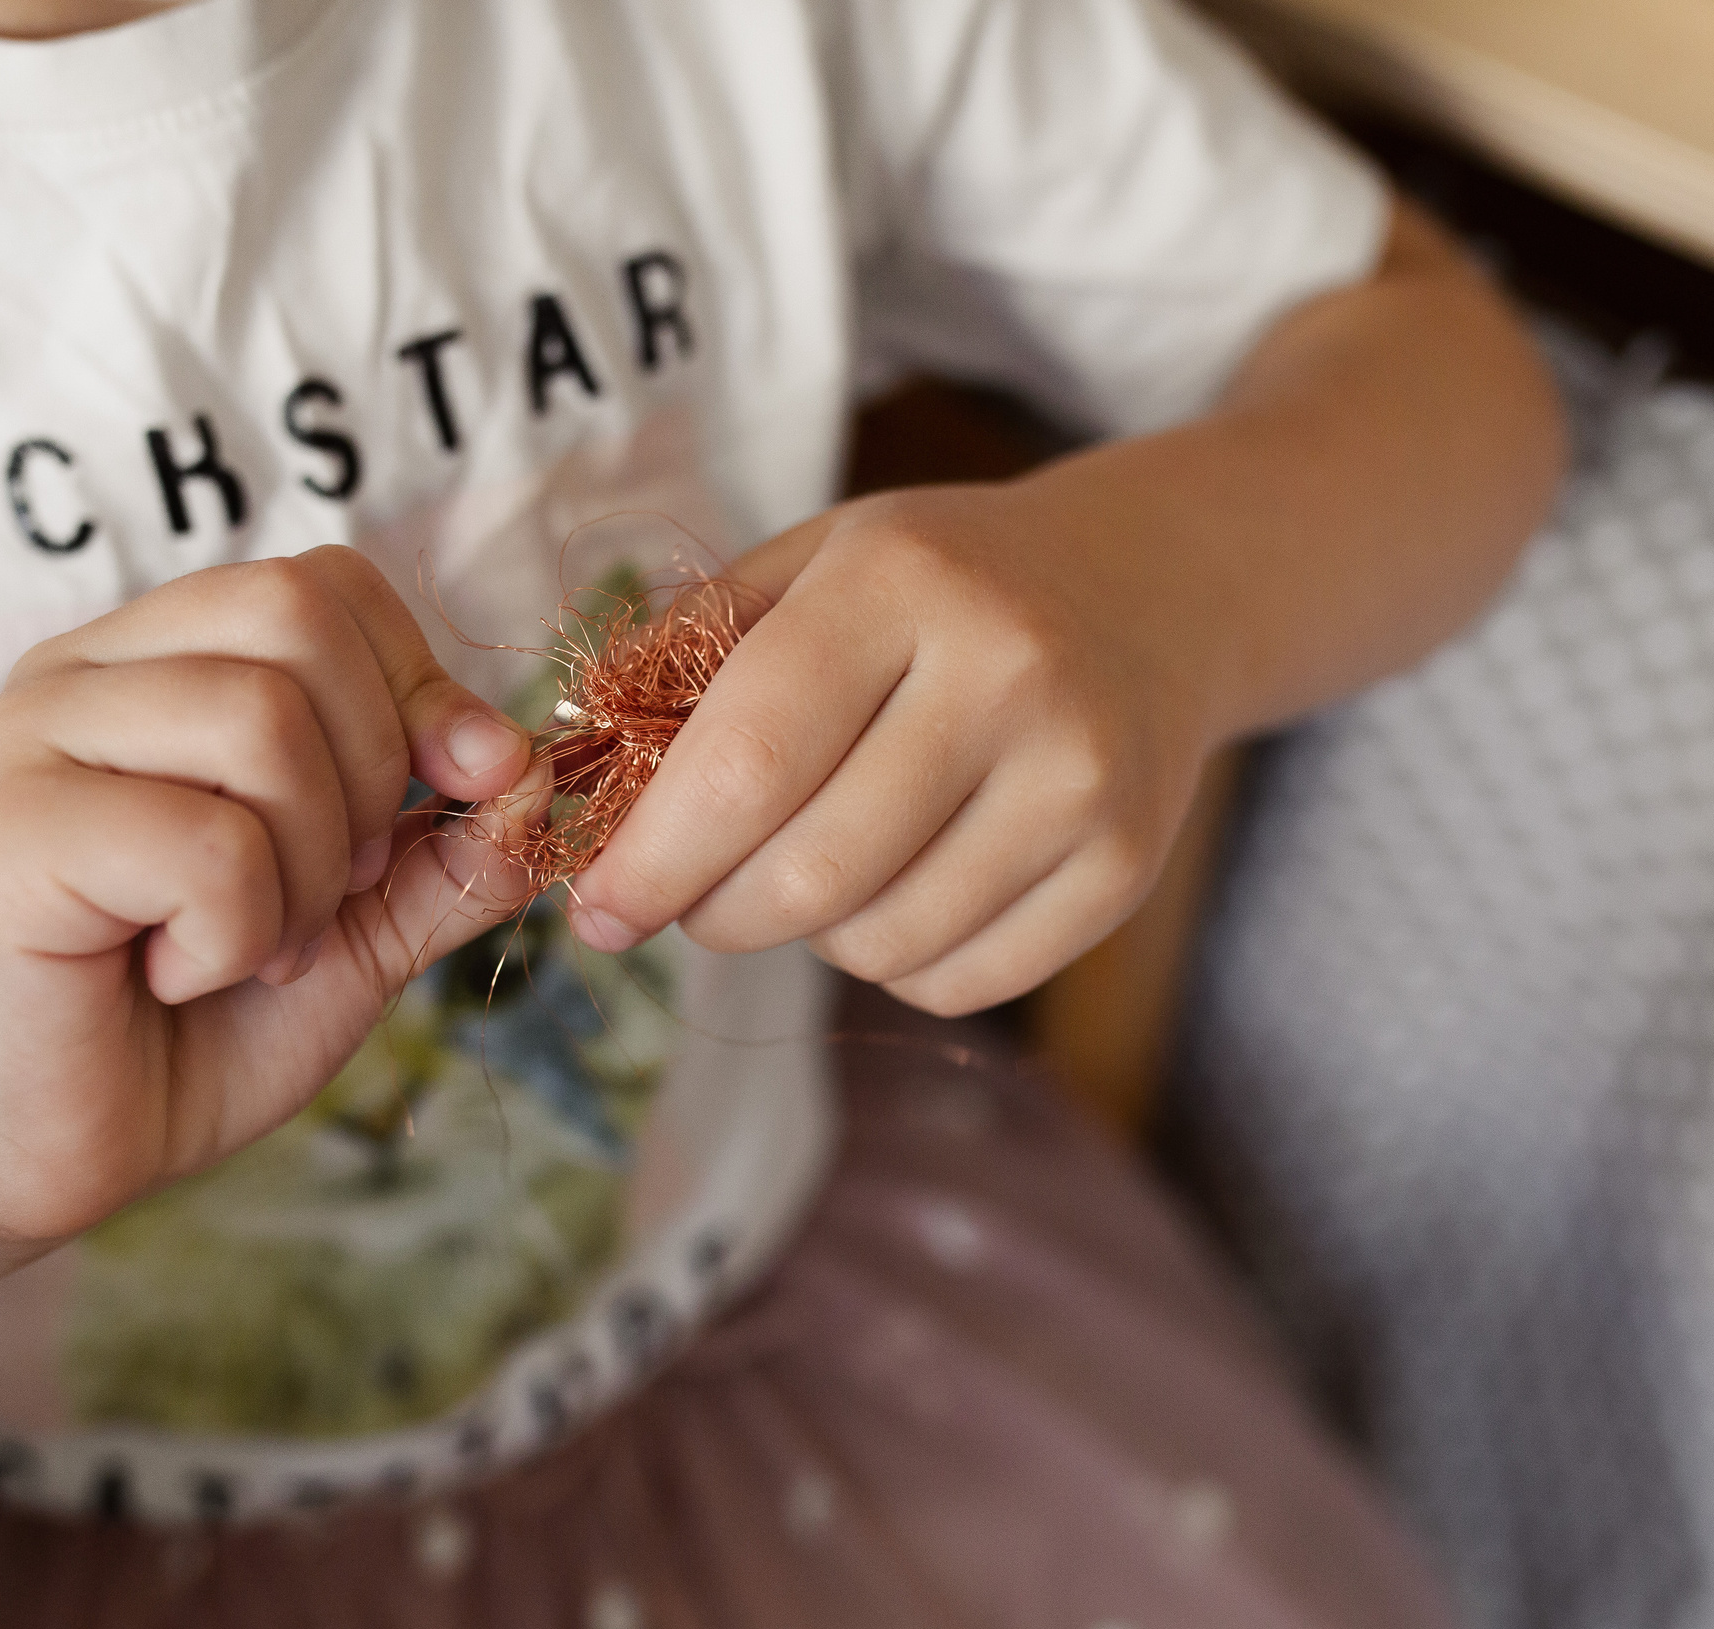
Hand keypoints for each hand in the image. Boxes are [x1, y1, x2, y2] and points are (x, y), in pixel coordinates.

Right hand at [0, 545, 545, 1256]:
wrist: (40, 1155)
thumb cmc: (185, 1030)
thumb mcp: (360, 933)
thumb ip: (448, 853)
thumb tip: (534, 774)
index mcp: (160, 662)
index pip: (323, 582)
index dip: (416, 685)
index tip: (439, 802)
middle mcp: (85, 670)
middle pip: (298, 621)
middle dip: (368, 777)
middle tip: (324, 900)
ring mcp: (34, 737)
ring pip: (260, 722)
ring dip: (304, 871)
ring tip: (248, 947)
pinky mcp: (13, 830)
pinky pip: (206, 843)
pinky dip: (236, 935)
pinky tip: (174, 973)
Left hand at [561, 480, 1220, 1015]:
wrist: (1151, 589)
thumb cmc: (938, 584)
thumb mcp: (813, 561)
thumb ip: (686, 651)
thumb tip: (562, 761)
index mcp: (899, 581)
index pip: (745, 763)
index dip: (653, 858)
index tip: (600, 907)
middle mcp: (1006, 673)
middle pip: (809, 877)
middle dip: (716, 914)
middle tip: (695, 897)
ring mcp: (1080, 776)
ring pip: (879, 943)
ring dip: (811, 935)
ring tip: (819, 863)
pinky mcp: (1125, 865)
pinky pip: (957, 980)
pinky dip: (897, 962)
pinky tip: (903, 884)